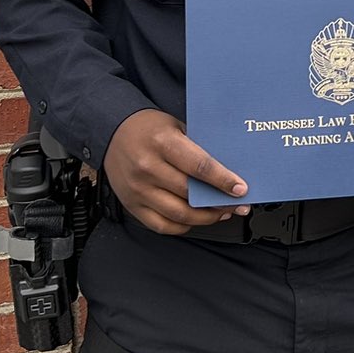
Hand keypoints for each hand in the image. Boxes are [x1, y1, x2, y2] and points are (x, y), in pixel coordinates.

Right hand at [103, 109, 246, 234]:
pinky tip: (196, 219)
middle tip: (238, 204)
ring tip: (221, 212)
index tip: (241, 189)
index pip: (199, 167)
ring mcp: (138, 190)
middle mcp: (148, 168)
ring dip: (205, 218)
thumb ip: (198, 147)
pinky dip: (183, 226)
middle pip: (191, 194)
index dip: (223, 180)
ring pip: (179, 215)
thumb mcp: (176, 126)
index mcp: (162, 143)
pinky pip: (162, 225)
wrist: (112, 132)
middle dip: (220, 202)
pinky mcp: (132, 205)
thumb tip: (228, 168)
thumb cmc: (148, 128)